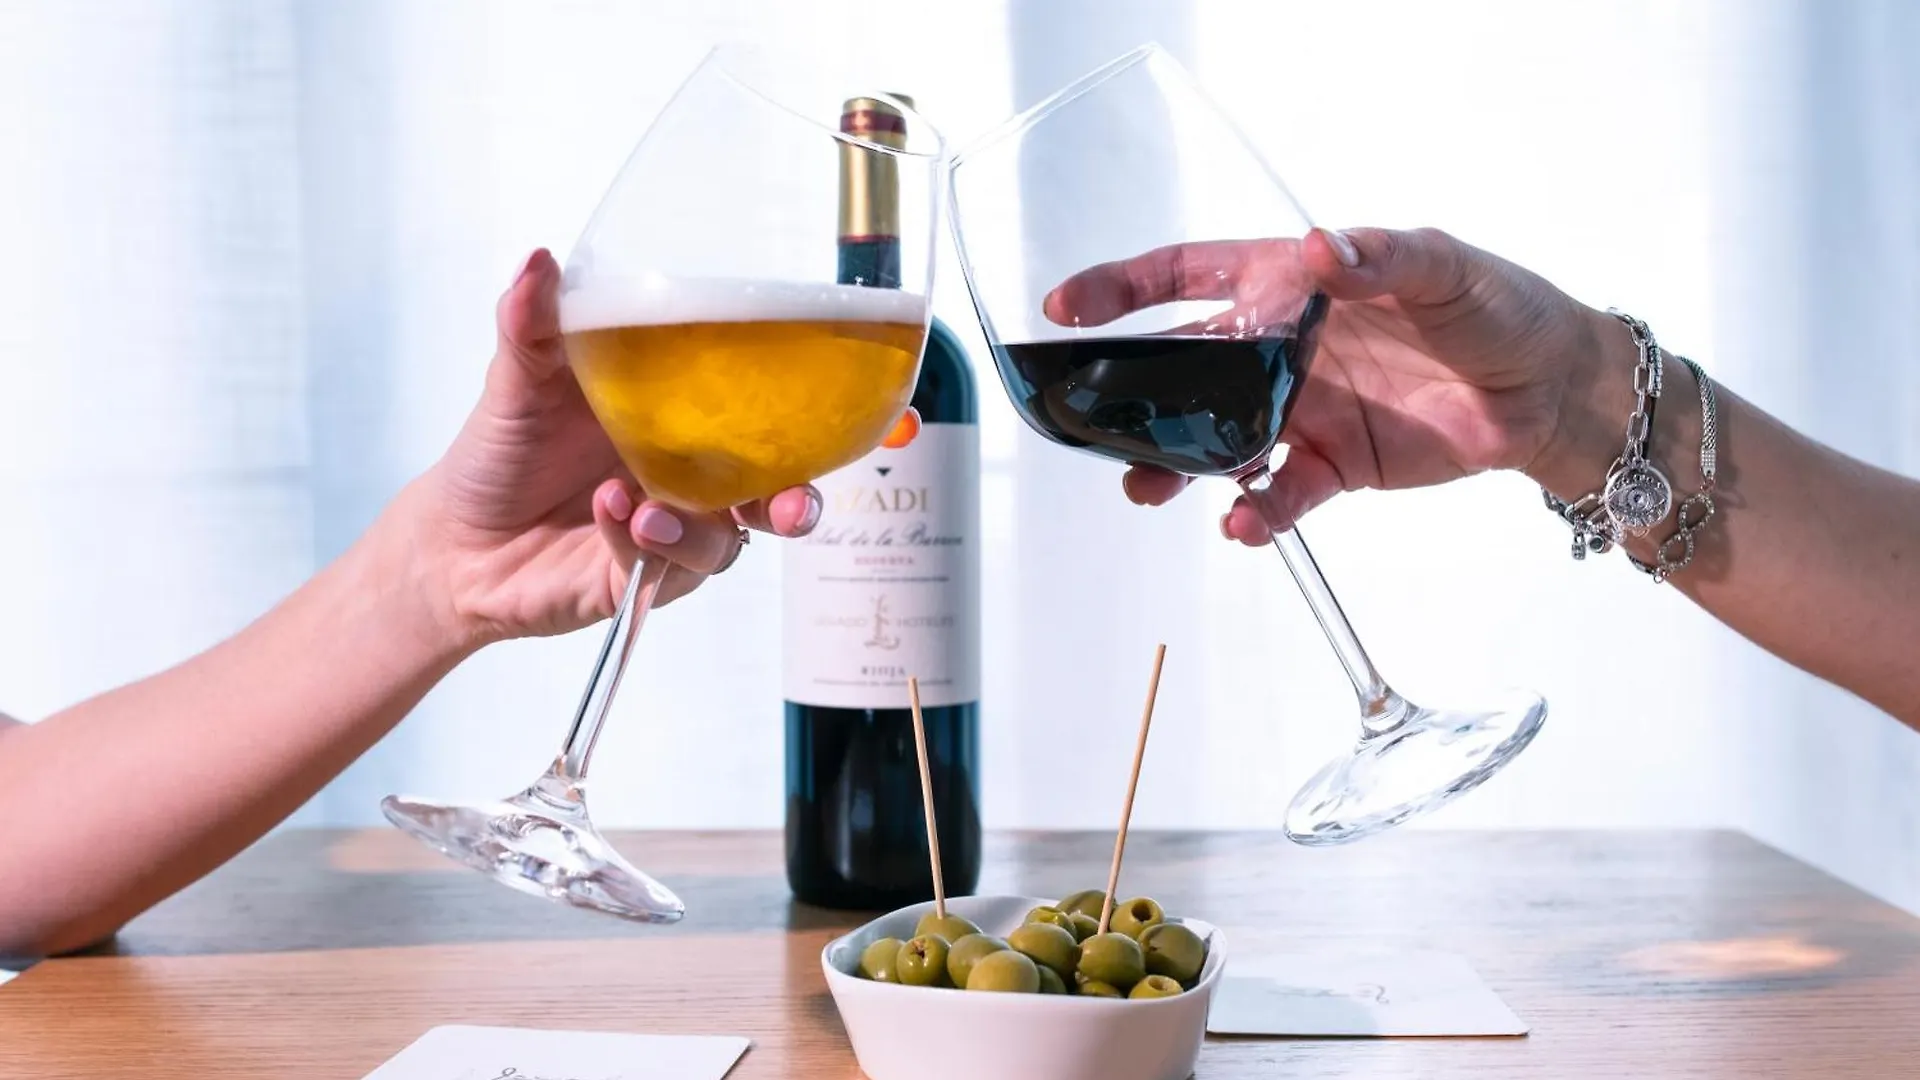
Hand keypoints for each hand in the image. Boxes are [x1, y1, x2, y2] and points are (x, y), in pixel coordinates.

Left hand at [410, 249, 828, 647]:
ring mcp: (667, 534)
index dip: (798, 423)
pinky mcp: (641, 581)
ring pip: (724, 543)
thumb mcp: (517, 382)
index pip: (757, 422)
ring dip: (699, 529)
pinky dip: (643, 544)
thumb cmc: (497, 457)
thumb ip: (533, 325)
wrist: (451, 541)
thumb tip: (538, 260)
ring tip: (647, 512)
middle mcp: (684, 482)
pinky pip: (666, 568)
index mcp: (676, 424)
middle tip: (783, 504)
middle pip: (770, 495)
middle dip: (792, 503)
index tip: (815, 409)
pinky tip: (611, 516)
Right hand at [1043, 227, 1619, 542]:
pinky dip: (1255, 513)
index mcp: (1295, 284)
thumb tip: (1321, 249)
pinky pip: (1277, 493)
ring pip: (1215, 438)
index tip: (1067, 305)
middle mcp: (1285, 348)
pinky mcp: (1333, 465)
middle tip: (1090, 419)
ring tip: (1147, 489)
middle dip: (1131, 393)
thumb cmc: (1501, 308)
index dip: (1124, 289)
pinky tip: (1243, 524)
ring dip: (1176, 464)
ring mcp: (1303, 409)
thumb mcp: (1445, 268)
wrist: (1553, 393)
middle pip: (1185, 367)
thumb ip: (1381, 258)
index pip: (1191, 277)